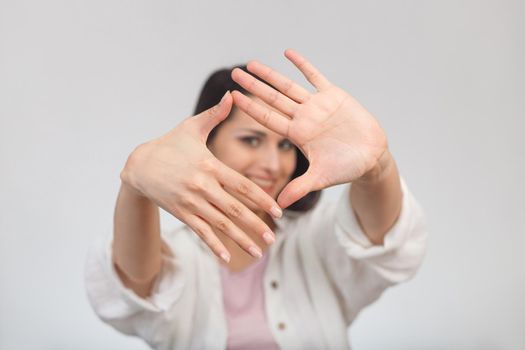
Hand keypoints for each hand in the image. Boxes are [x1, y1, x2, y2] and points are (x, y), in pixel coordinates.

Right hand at [120, 92, 280, 261]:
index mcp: (209, 165)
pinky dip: (213, 245)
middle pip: (234, 209)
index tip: (278, 211)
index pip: (241, 185)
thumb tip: (233, 95)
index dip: (261, 199)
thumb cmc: (169, 144)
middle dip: (255, 225)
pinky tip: (226, 258)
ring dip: (240, 239)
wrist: (138, 165)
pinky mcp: (180, 213)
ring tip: (259, 251)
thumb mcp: (191, 127)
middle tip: (273, 239)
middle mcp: (201, 186)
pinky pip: (200, 231)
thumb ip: (215, 115)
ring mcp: (190, 201)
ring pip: (219, 224)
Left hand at [231, 49, 388, 208]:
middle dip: (253, 86)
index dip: (250, 108)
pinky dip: (302, 65)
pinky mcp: (333, 96)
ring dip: (270, 74)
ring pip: (288, 86)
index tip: (232, 97)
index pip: (268, 118)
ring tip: (251, 64)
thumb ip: (300, 188)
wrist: (371, 156)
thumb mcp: (321, 178)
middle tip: (234, 73)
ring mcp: (316, 105)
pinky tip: (288, 52)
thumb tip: (279, 204)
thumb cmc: (346, 168)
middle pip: (273, 99)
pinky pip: (315, 76)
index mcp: (297, 135)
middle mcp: (303, 118)